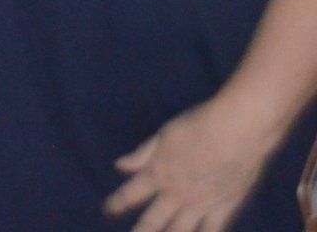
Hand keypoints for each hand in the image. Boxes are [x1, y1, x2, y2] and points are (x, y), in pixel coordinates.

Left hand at [105, 98, 276, 230]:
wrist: (238, 129)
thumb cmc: (198, 125)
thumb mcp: (163, 136)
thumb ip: (142, 155)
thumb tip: (120, 166)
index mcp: (158, 173)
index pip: (130, 194)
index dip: (116, 204)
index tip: (107, 212)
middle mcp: (176, 193)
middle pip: (153, 222)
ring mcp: (201, 203)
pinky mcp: (226, 207)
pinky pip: (212, 231)